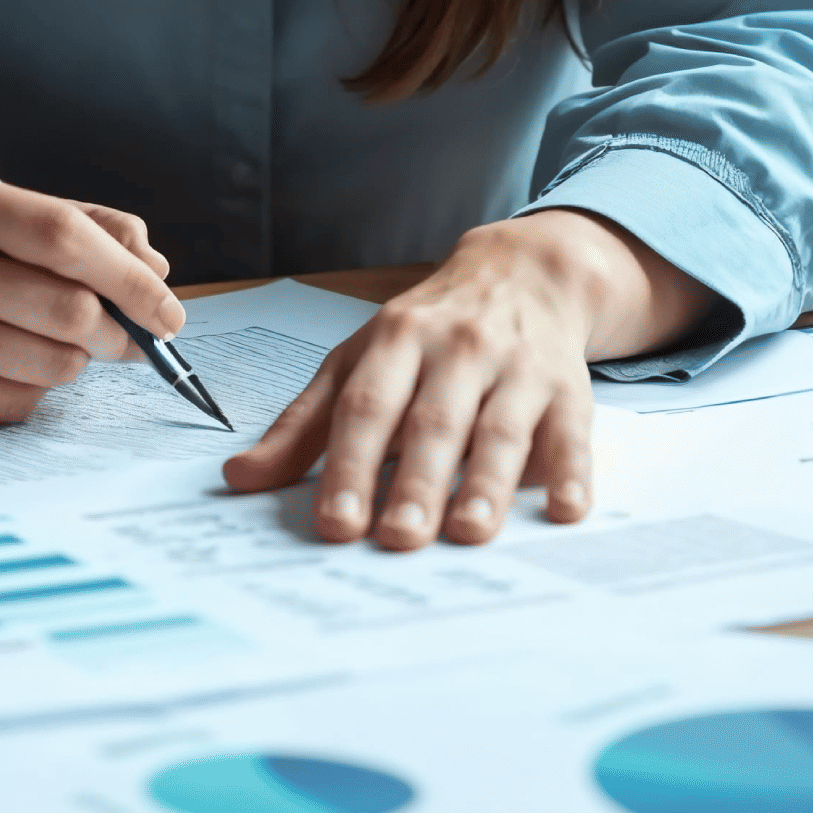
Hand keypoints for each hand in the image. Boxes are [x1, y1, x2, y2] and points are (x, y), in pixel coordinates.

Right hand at [0, 170, 180, 430]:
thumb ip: (45, 217)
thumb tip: (145, 250)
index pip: (70, 235)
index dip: (134, 273)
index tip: (168, 298)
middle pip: (71, 310)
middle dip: (120, 331)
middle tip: (132, 336)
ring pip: (50, 365)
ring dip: (75, 365)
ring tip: (57, 349)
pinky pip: (8, 404)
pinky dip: (29, 395)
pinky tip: (5, 372)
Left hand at [220, 211, 711, 549]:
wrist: (523, 273)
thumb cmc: (428, 331)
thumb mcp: (359, 359)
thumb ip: (304, 424)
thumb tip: (239, 479)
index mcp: (395, 339)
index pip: (367, 406)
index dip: (350, 466)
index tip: (336, 523)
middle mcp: (456, 348)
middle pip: (432, 421)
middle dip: (415, 483)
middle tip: (398, 539)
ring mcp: (516, 367)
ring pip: (499, 429)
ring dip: (485, 484)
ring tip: (467, 534)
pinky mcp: (568, 390)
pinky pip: (572, 434)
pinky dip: (570, 472)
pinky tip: (563, 509)